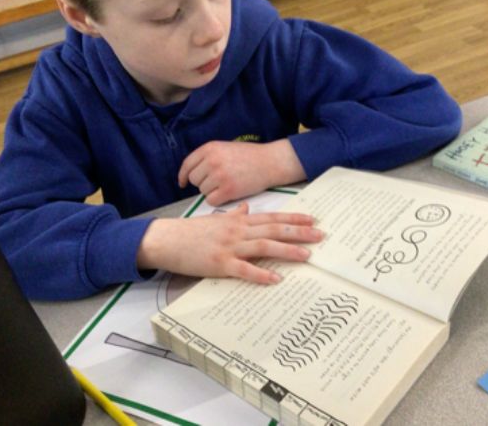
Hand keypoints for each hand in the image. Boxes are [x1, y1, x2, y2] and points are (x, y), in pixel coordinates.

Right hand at [136, 203, 322, 283]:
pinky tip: (276, 280)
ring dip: (286, 251)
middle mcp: (237, 231)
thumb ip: (233, 214)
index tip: (311, 220)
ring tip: (307, 256)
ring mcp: (229, 247)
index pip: (270, 217)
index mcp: (237, 221)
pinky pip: (244, 270)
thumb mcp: (215, 219)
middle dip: (298, 232)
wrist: (167, 239)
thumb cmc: (191, 231)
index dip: (292, 219)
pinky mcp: (219, 264)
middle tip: (320, 235)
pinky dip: (260, 275)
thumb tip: (246, 208)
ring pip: (263, 247)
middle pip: (273, 230)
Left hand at [178, 139, 305, 205]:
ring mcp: (220, 175)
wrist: (270, 162)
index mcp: (210, 148)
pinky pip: (211, 201)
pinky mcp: (228, 190)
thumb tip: (191, 173)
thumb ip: (208, 157)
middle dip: (203, 183)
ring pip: (203, 191)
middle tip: (218, 182)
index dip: (183, 176)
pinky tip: (228, 194)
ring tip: (227, 184)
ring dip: (212, 191)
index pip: (187, 165)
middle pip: (194, 180)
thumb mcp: (225, 148)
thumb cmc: (249, 156)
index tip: (182, 183)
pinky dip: (218, 200)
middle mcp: (212, 161)